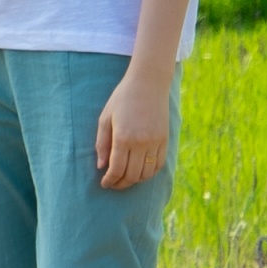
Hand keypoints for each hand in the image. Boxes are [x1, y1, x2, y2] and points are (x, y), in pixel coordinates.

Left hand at [90, 74, 167, 191]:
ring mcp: (155, 142)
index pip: (116, 169)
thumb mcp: (105, 118)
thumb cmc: (122, 98)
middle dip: (121, 184)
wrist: (148, 83)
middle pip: (132, 175)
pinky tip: (140, 172)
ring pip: (146, 173)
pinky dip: (149, 173)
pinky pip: (158, 164)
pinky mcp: (165, 140)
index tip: (104, 184)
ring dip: (135, 181)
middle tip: (113, 184)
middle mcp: (141, 142)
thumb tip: (101, 167)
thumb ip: (102, 144)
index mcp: (123, 137)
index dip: (110, 180)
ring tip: (126, 179)